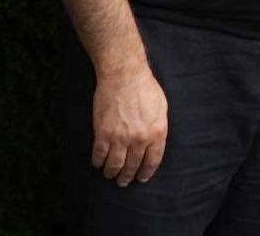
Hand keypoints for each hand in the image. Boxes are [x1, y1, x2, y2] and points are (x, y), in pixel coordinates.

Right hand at [91, 61, 168, 185]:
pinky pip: (99, 155)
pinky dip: (98, 162)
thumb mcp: (161, 108)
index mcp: (157, 132)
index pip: (153, 160)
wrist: (124, 77)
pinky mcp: (103, 134)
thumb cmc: (145, 88)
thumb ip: (158, 127)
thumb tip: (155, 143)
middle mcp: (140, 139)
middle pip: (133, 165)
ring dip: (112, 173)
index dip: (146, 172)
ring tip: (111, 175)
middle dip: (128, 176)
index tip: (142, 178)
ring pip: (115, 165)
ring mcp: (120, 138)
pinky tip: (99, 164)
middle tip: (124, 181)